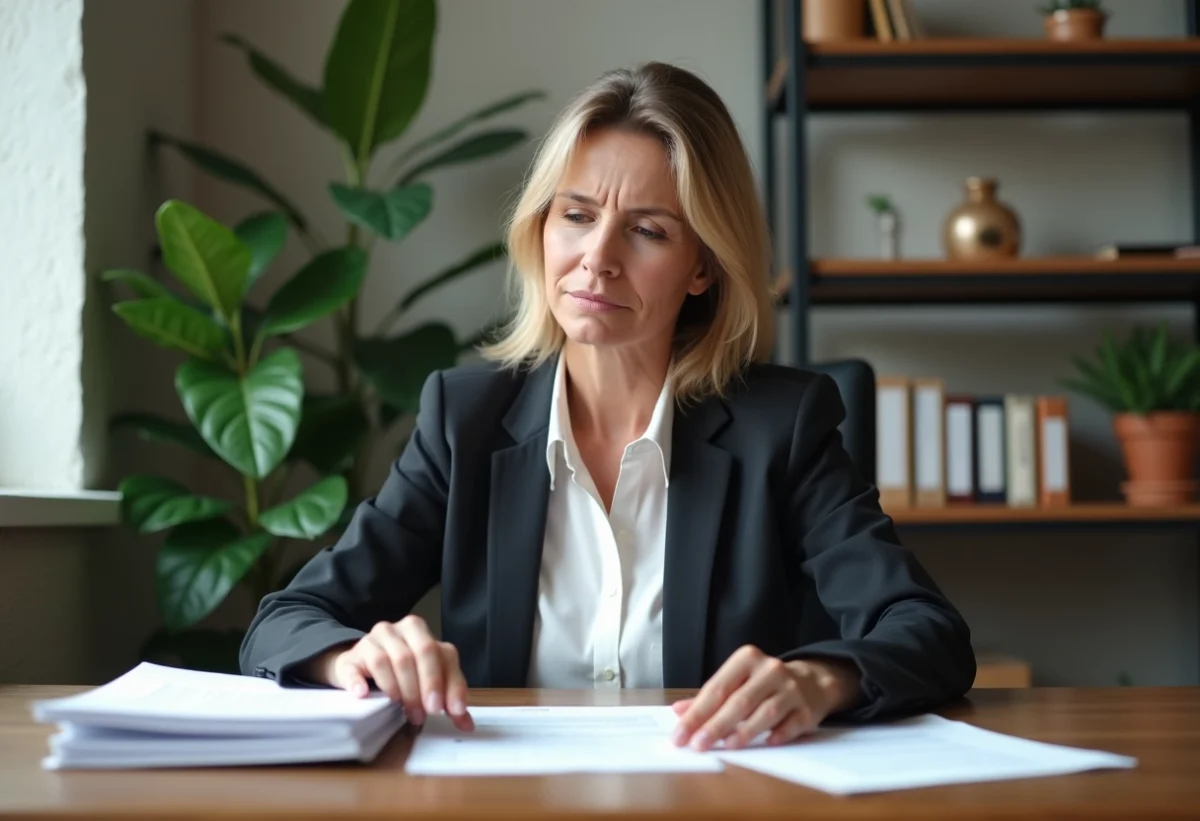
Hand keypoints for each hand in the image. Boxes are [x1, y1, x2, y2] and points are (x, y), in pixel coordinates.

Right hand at [312, 615, 473, 730]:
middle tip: (426, 712)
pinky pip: (354, 668)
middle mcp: (397, 631)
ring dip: (399, 689)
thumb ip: (446, 697)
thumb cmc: (396, 673)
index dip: (450, 683)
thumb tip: (467, 724)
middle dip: (426, 685)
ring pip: (389, 660)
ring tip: (403, 710)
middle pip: (418, 652)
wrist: (355, 667)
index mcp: (420, 632)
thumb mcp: (424, 679)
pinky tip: (363, 695)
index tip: (451, 710)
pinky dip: (359, 682)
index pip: (443, 653)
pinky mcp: (349, 659)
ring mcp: (371, 641)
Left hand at [671, 646, 860, 750]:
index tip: (680, 734)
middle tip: (697, 745)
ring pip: (765, 712)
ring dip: (744, 731)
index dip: (696, 713)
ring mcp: (791, 689)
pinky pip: (791, 724)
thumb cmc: (765, 683)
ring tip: (726, 746)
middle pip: (739, 701)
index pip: (717, 688)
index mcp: (747, 659)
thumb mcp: (738, 681)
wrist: (812, 681)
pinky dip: (778, 735)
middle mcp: (770, 670)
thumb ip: (710, 696)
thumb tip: (679, 711)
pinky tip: (766, 743)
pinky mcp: (807, 709)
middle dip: (715, 725)